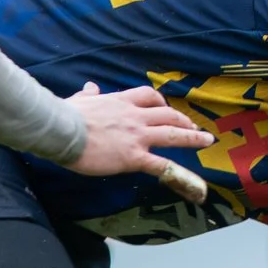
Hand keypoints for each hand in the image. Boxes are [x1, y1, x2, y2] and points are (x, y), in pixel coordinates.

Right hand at [64, 83, 215, 204]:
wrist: (61, 129)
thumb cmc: (66, 115)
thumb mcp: (80, 100)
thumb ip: (89, 95)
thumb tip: (90, 87)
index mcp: (121, 102)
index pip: (148, 96)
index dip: (160, 101)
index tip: (165, 106)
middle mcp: (135, 117)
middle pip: (167, 114)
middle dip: (183, 119)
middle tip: (193, 126)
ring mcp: (137, 136)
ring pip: (172, 134)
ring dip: (192, 137)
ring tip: (206, 140)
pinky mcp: (134, 156)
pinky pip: (161, 164)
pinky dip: (178, 171)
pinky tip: (191, 180)